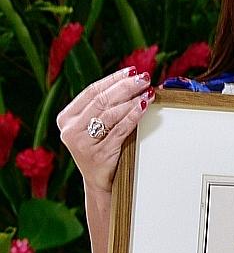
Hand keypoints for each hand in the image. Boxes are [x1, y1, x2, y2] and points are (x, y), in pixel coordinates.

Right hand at [56, 67, 153, 195]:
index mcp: (66, 117)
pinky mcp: (99, 154)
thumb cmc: (102, 148)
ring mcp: (82, 143)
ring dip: (132, 100)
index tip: (133, 71)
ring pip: (110, 114)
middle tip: (144, 78)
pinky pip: (120, 130)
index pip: (92, 91)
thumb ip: (104, 106)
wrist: (101, 181)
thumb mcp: (95, 126)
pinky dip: (134, 116)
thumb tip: (132, 80)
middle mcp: (70, 129)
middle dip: (126, 87)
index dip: (113, 79)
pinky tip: (144, 107)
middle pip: (101, 100)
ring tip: (148, 92)